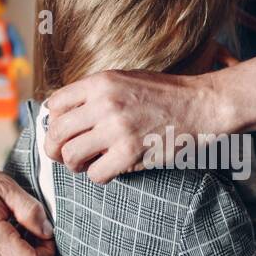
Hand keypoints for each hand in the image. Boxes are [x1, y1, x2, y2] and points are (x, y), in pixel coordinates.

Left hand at [44, 68, 226, 183]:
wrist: (201, 105)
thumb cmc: (165, 94)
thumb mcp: (125, 80)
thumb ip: (95, 93)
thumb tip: (64, 114)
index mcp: (100, 82)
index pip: (55, 104)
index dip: (55, 122)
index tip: (63, 132)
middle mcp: (104, 103)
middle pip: (57, 133)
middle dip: (55, 149)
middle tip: (64, 156)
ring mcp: (117, 128)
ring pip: (71, 156)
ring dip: (75, 164)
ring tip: (88, 163)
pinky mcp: (130, 152)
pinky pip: (95, 174)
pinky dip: (98, 175)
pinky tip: (109, 168)